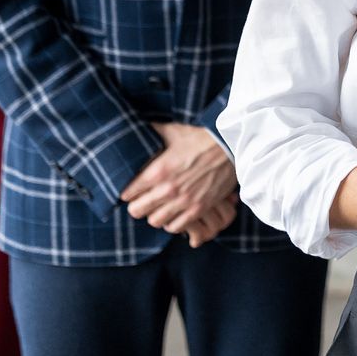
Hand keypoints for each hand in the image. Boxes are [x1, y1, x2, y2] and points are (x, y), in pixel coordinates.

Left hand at [119, 122, 239, 239]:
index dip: (127, 191)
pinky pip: (176, 227)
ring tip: (158, 206)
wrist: (229, 146)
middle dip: (137, 205)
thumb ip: (151, 132)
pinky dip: (172, 222)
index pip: (127, 193)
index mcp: (157, 171)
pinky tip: (174, 212)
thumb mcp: (172, 131)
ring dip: (155, 214)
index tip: (131, 188)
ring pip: (155, 221)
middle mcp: (168, 190)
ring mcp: (184, 201)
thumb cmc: (199, 138)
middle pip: (137, 211)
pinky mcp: (198, 209)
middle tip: (143, 199)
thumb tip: (137, 129)